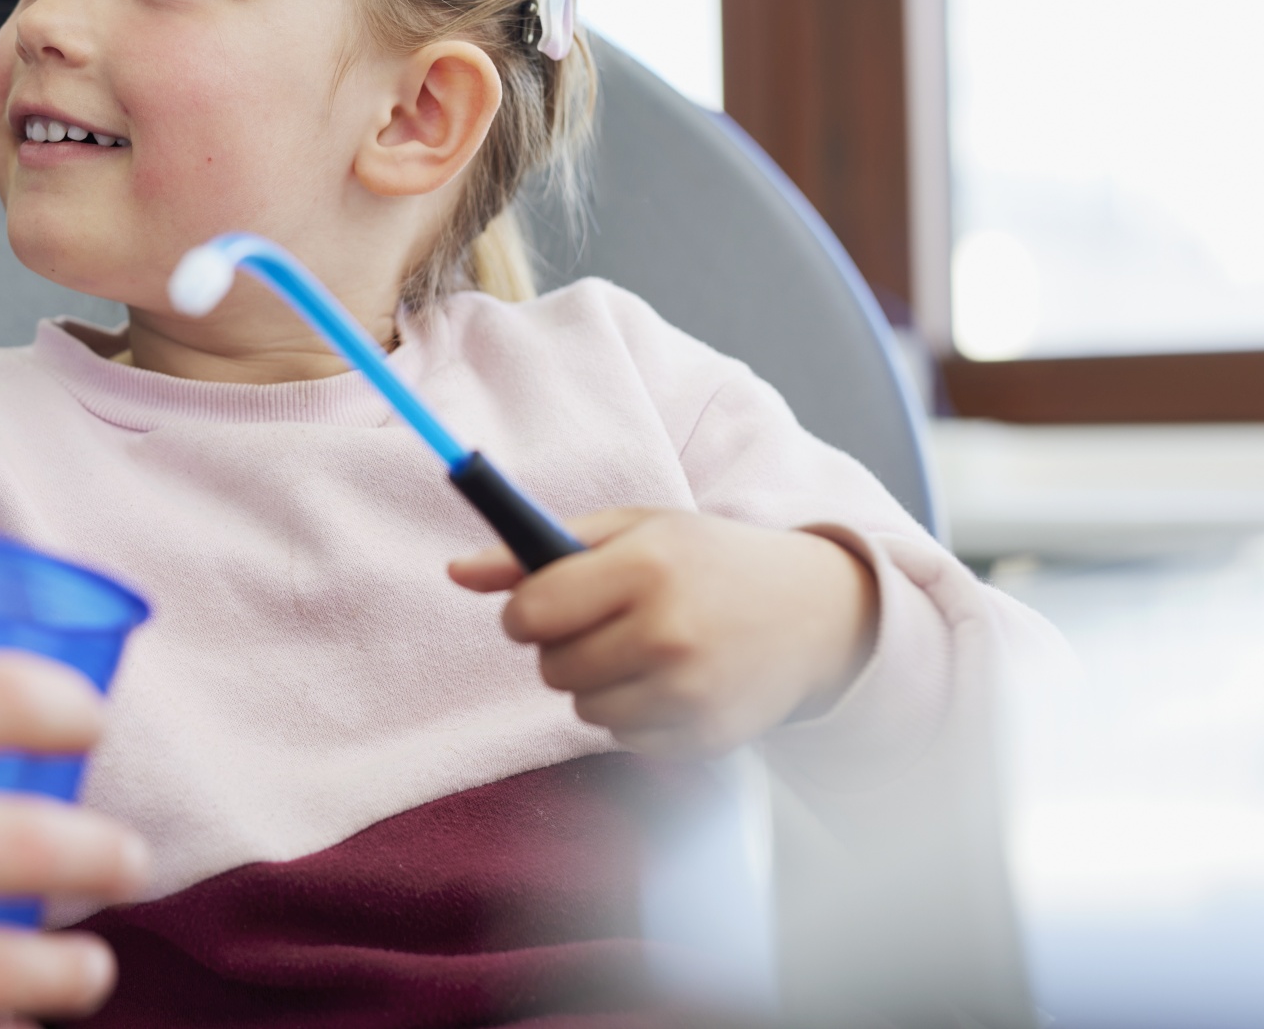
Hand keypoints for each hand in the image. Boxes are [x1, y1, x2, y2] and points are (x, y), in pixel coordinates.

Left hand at [449, 508, 878, 756]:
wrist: (814, 612)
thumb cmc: (706, 561)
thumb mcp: (632, 530)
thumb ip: (537, 550)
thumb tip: (454, 572)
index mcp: (644, 566)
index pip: (530, 613)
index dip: (525, 613)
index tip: (544, 607)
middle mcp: (666, 632)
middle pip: (551, 668)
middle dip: (565, 647)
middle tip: (610, 623)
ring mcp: (689, 692)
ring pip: (583, 710)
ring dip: (599, 684)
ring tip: (646, 650)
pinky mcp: (704, 737)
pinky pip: (624, 739)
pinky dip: (637, 715)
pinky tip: (675, 681)